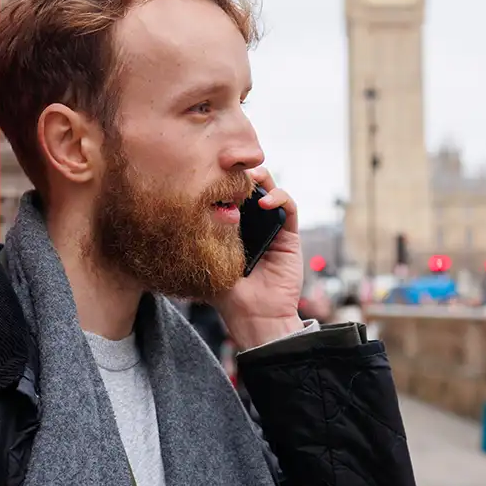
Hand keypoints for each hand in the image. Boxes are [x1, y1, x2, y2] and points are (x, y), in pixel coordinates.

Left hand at [214, 167, 304, 349]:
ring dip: (262, 180)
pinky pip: (289, 208)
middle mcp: (253, 226)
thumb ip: (207, 236)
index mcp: (232, 231)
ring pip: (271, 193)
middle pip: (250, 191)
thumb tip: (195, 208)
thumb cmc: (229, 294)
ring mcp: (273, 229)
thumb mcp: (211, 260)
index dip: (223, 184)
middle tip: (232, 168)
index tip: (211, 173)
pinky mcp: (290, 236)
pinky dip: (280, 198)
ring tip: (250, 178)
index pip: (229, 198)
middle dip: (242, 176)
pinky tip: (266, 201)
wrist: (256, 316)